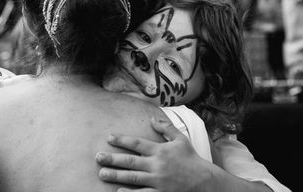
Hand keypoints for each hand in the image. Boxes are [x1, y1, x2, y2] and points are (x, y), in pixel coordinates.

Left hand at [95, 117, 214, 191]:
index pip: (137, 143)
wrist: (205, 181)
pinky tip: (118, 191)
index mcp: (160, 150)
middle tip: (97, 157)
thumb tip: (152, 118)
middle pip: (130, 161)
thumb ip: (166, 128)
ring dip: (116, 175)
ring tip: (102, 173)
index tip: (109, 138)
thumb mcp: (180, 139)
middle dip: (112, 158)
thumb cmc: (191, 159)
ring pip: (133, 178)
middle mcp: (157, 165)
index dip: (122, 140)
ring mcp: (158, 181)